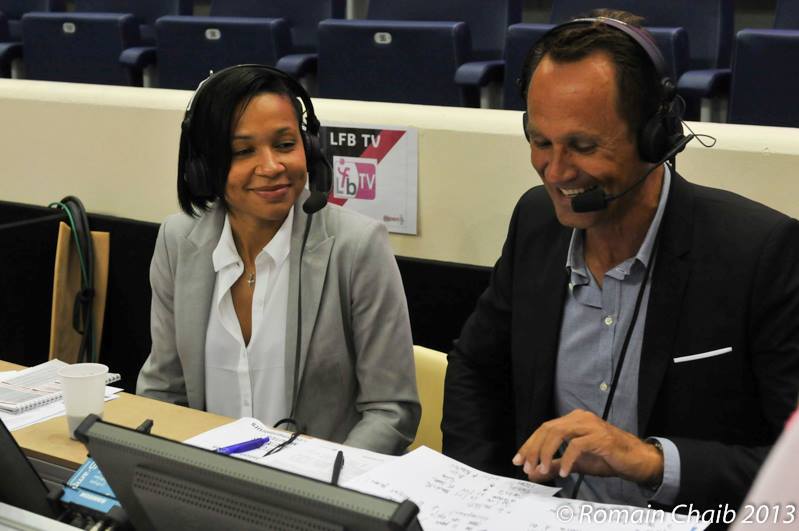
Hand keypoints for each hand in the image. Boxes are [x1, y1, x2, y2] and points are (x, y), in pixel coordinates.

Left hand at [511, 409, 662, 485]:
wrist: (637, 460)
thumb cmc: (608, 458)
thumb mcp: (576, 463)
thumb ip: (554, 465)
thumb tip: (533, 472)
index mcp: (573, 420)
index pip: (544, 429)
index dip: (529, 444)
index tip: (518, 460)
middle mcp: (580, 418)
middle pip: (548, 429)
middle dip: (533, 448)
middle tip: (526, 466)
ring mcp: (591, 426)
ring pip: (559, 432)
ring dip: (546, 452)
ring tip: (541, 469)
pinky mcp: (601, 438)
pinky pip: (577, 445)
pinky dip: (567, 459)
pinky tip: (562, 472)